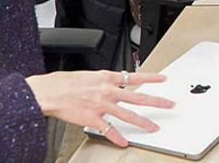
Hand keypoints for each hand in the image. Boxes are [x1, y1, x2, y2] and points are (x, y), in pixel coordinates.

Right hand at [26, 70, 173, 147]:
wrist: (49, 91)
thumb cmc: (65, 82)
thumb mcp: (89, 75)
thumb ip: (104, 80)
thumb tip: (114, 82)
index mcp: (107, 78)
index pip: (135, 77)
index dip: (151, 78)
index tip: (163, 78)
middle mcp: (108, 91)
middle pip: (138, 98)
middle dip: (156, 102)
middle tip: (169, 105)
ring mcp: (102, 105)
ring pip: (128, 115)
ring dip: (143, 122)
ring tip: (154, 128)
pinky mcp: (93, 118)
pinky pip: (109, 130)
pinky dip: (117, 137)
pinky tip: (124, 142)